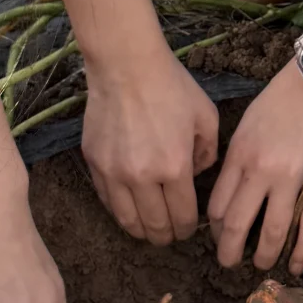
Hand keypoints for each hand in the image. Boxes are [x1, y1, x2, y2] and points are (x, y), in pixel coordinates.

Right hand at [83, 43, 218, 244]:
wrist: (126, 66)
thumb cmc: (171, 87)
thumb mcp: (206, 118)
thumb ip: (208, 154)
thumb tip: (197, 176)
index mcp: (174, 169)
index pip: (182, 217)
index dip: (187, 229)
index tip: (189, 228)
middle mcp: (142, 178)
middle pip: (154, 226)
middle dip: (166, 236)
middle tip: (170, 235)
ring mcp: (114, 173)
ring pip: (127, 221)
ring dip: (141, 231)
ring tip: (149, 229)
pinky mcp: (94, 164)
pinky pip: (107, 201)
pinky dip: (120, 211)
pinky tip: (129, 208)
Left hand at [209, 60, 302, 275]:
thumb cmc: (278, 103)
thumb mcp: (244, 127)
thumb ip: (234, 160)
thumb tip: (227, 192)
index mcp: (240, 157)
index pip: (218, 206)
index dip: (214, 227)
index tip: (217, 234)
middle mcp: (262, 173)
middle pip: (238, 224)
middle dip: (229, 250)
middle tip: (227, 263)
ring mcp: (292, 182)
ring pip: (274, 231)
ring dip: (264, 255)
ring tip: (259, 265)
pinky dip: (302, 250)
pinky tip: (294, 267)